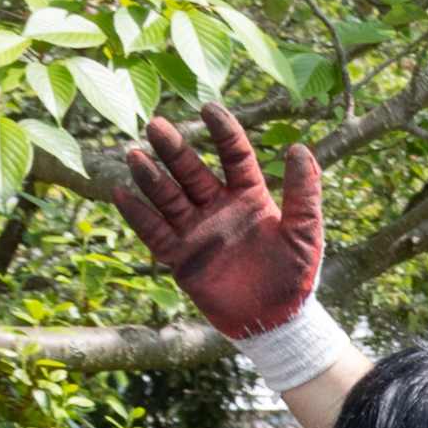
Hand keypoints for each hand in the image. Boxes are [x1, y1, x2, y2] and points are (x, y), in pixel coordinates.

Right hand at [114, 103, 327, 342]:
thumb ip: (304, 193)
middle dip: (174, 149)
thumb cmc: (295, 274)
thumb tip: (301, 147)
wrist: (277, 320)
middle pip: (191, 170)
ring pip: (169, 196)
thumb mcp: (305, 232)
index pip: (233, 155)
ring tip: (134, 155)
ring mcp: (197, 230)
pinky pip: (155, 232)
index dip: (222, 132)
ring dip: (151, 177)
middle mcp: (217, 207)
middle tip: (156, 126)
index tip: (209, 107)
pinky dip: (138, 215)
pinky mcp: (181, 256)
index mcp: (249, 196)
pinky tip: (121, 194)